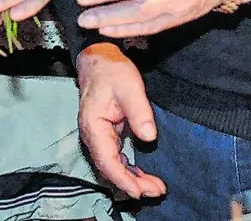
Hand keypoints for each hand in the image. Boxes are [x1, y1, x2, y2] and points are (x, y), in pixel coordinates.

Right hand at [77, 43, 165, 199]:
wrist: (99, 60)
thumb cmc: (111, 71)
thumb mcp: (129, 87)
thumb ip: (139, 112)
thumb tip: (149, 137)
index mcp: (93, 127)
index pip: (107, 161)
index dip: (123, 180)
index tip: (141, 191)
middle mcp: (93, 136)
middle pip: (110, 169)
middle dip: (132, 184)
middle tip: (157, 191)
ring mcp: (98, 137)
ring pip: (113, 166)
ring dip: (132, 179)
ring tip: (155, 187)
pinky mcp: (106, 135)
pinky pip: (116, 159)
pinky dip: (129, 170)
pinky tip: (143, 176)